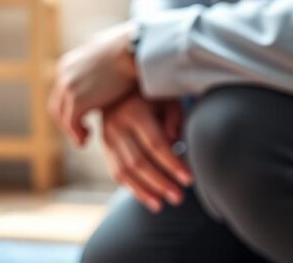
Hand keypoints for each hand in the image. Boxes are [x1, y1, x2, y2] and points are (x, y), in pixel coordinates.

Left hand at [49, 22, 138, 146]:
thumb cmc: (129, 51)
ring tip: (84, 140)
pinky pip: (71, 123)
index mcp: (68, 64)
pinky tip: (86, 140)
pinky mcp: (77, 100)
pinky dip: (76, 134)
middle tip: (82, 134)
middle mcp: (63, 75)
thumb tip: (108, 70)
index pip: (60, 92)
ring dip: (71, 131)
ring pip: (62, 116)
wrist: (133, 49)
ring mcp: (68, 87)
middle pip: (57, 105)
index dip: (68, 108)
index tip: (82, 118)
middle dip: (67, 122)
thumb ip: (101, 66)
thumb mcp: (106, 56)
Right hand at [101, 89, 192, 212]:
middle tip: (179, 197)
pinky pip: (116, 173)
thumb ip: (174, 119)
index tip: (189, 180)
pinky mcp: (104, 147)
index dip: (172, 164)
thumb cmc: (151, 95)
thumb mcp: (166, 99)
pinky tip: (149, 199)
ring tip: (163, 204)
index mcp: (134, 111)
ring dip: (145, 191)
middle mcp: (116, 125)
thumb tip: (174, 141)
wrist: (119, 88)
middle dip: (160, 183)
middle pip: (138, 162)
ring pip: (124, 171)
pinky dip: (132, 188)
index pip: (155, 144)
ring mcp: (107, 137)